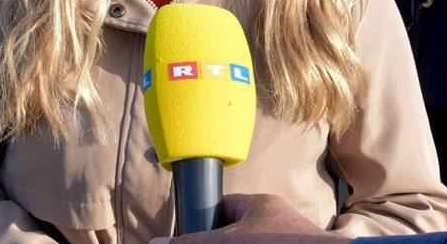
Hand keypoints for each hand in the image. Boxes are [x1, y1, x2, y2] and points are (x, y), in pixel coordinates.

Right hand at [149, 194, 345, 243]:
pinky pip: (262, 243)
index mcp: (261, 206)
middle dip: (217, 241)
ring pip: (248, 241)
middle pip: (233, 232)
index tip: (191, 235)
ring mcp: (284, 238)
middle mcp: (275, 222)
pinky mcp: (290, 243)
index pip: (224, 207)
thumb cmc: (279, 242)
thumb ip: (193, 241)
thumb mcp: (228, 242)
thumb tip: (155, 243)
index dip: (205, 221)